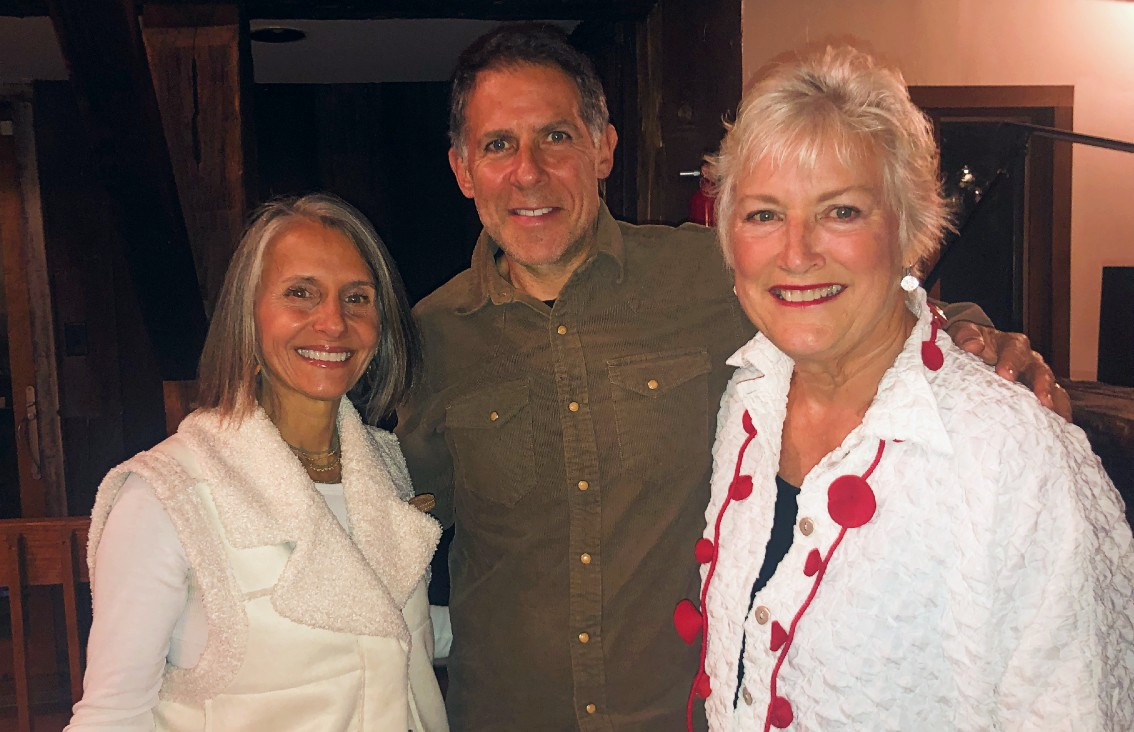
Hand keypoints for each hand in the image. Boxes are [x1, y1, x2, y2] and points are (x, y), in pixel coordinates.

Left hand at [946, 321, 1071, 421]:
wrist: (973, 350)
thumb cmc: (969, 344)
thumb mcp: (963, 334)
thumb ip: (966, 336)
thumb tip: (973, 345)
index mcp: (1010, 344)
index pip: (1014, 348)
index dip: (1011, 361)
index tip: (1005, 374)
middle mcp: (1028, 359)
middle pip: (1040, 369)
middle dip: (1041, 384)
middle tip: (1041, 399)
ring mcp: (1035, 377)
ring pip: (1052, 386)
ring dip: (1055, 401)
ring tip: (1057, 417)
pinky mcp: (1038, 393)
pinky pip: (1054, 402)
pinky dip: (1059, 413)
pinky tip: (1060, 427)